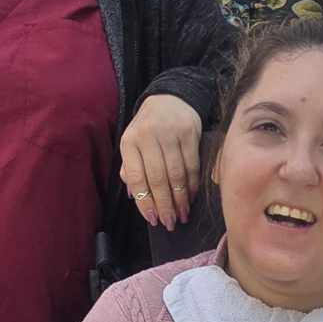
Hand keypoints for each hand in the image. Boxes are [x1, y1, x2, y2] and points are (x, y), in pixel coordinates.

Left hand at [120, 94, 201, 231]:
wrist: (170, 98)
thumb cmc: (148, 128)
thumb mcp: (133, 143)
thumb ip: (131, 168)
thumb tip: (135, 198)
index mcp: (129, 141)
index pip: (136, 177)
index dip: (144, 201)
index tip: (152, 219)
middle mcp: (148, 137)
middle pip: (158, 179)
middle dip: (164, 205)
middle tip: (169, 223)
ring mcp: (170, 134)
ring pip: (176, 174)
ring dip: (180, 199)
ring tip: (182, 216)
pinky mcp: (190, 133)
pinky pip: (192, 165)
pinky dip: (192, 185)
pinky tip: (191, 198)